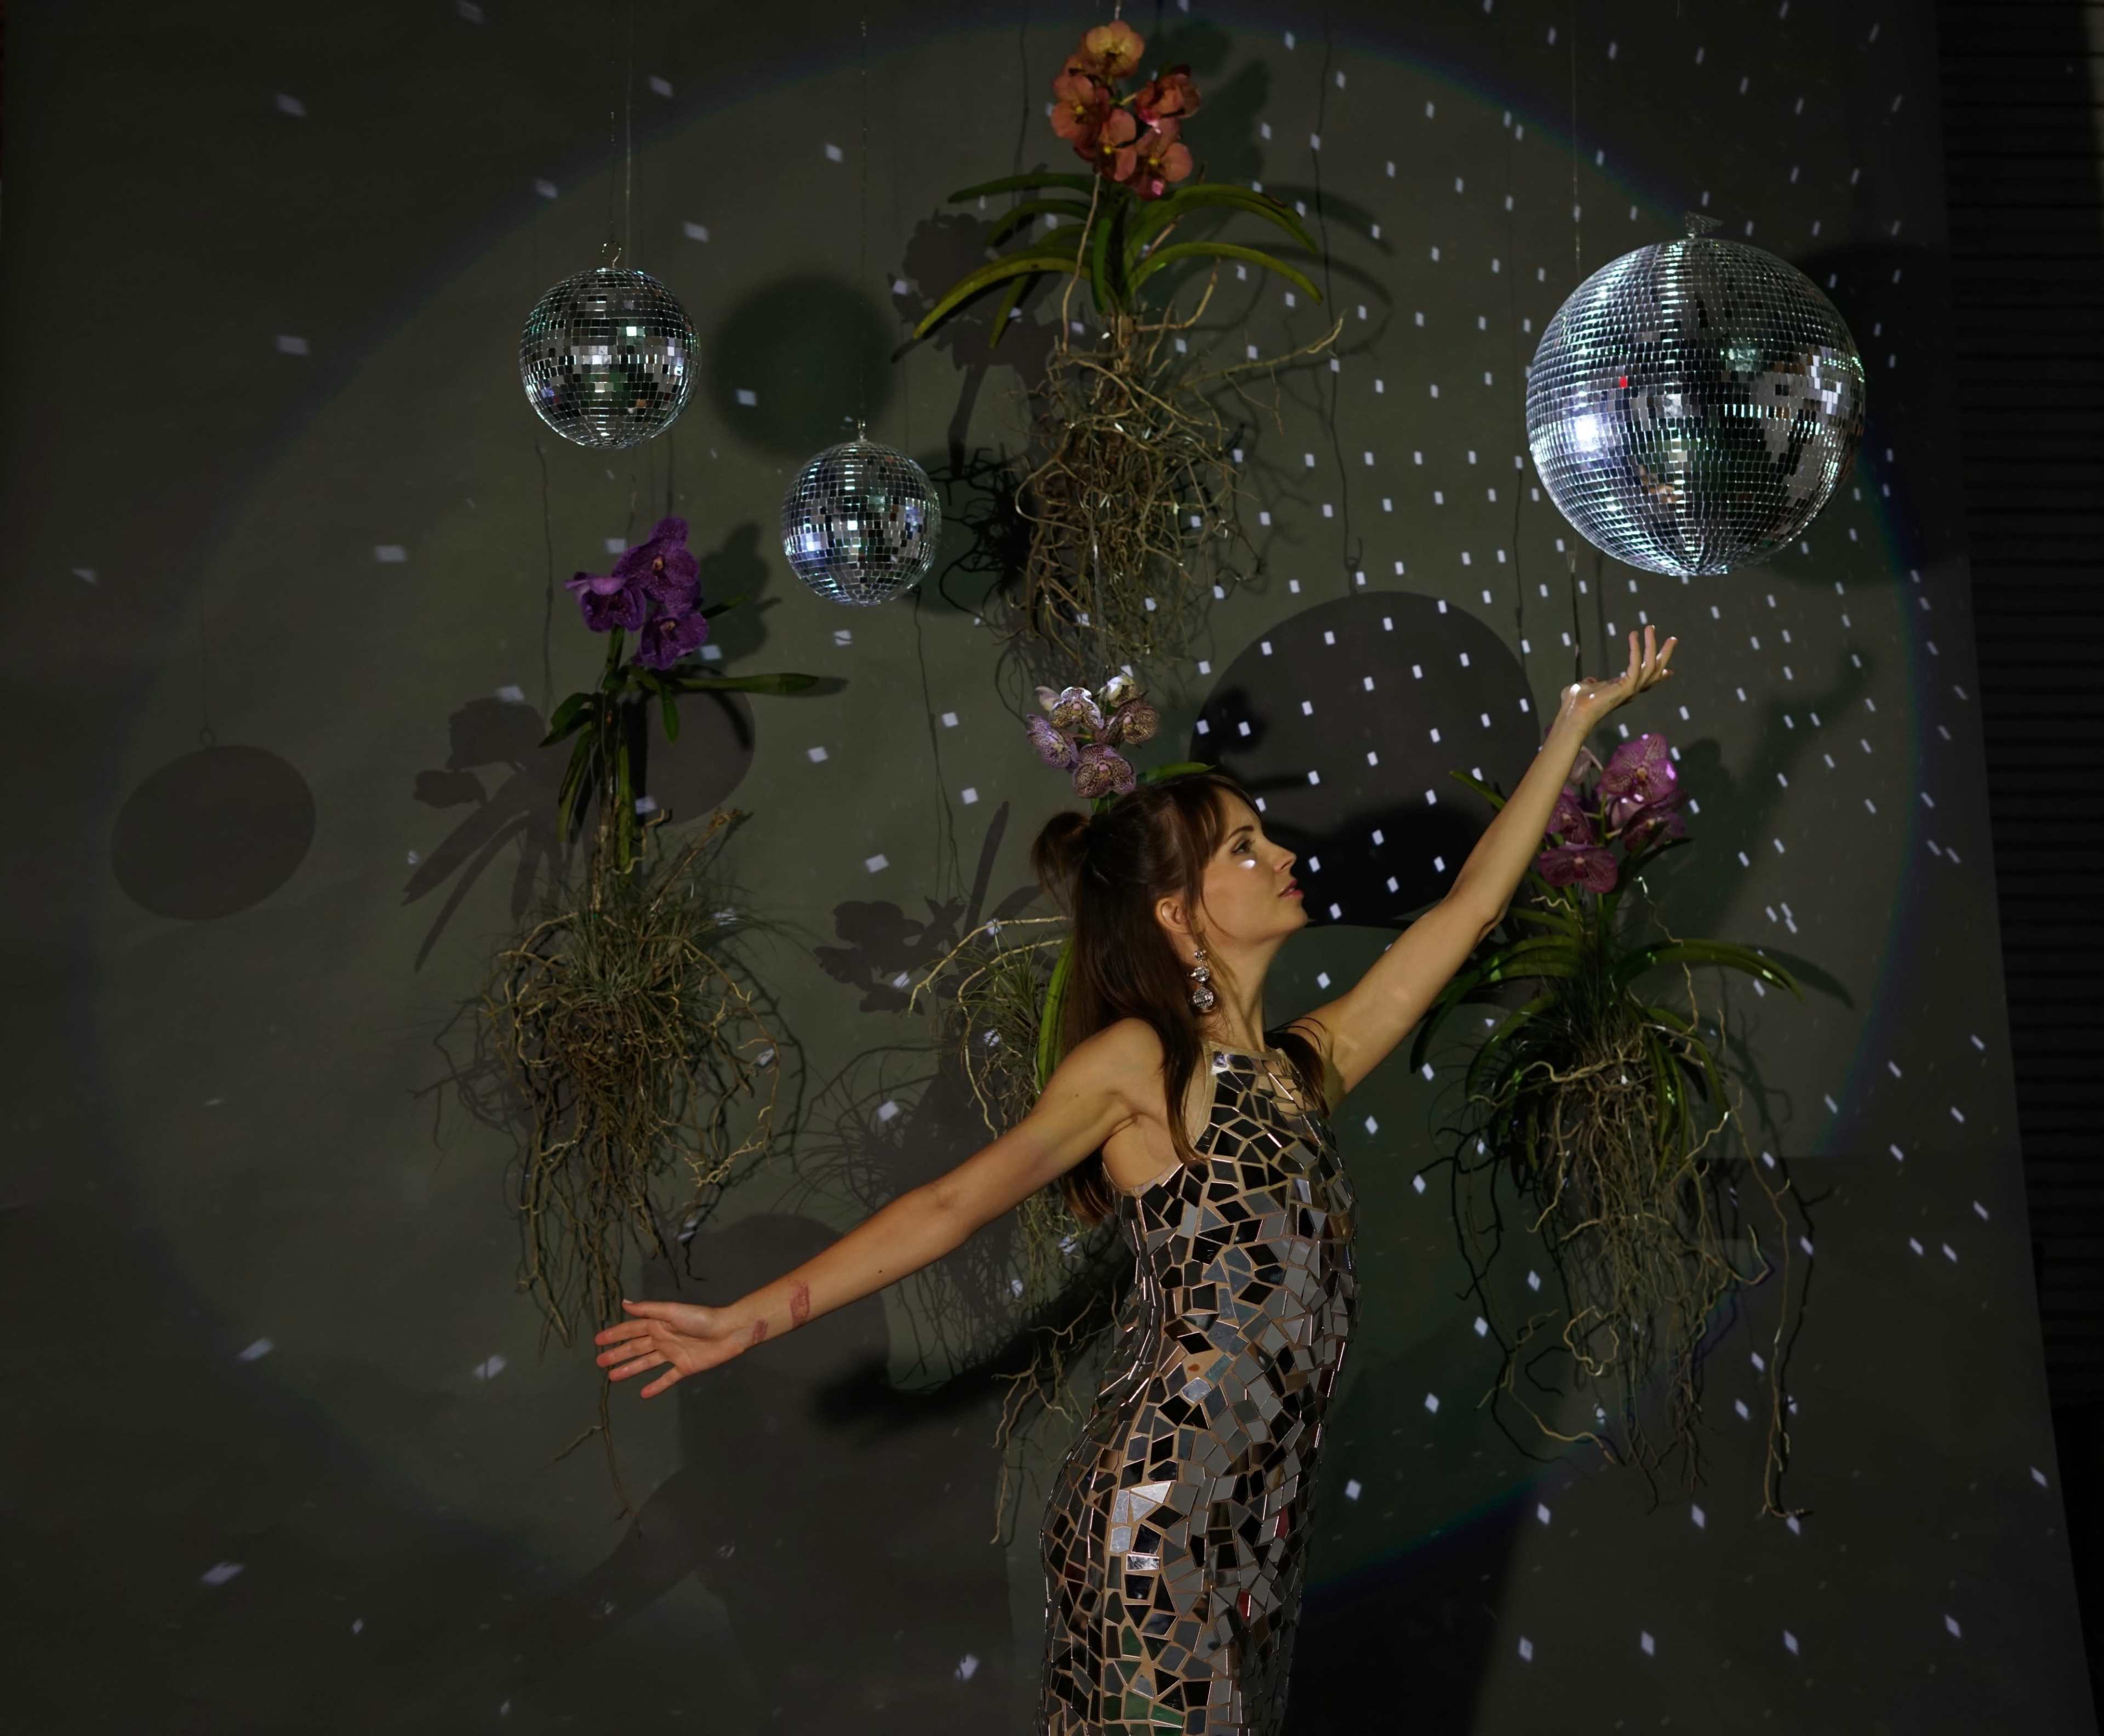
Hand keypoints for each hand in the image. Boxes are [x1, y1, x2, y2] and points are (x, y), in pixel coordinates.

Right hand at [593, 1297, 745, 1398]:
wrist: (727, 1332)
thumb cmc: (699, 1319)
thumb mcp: (671, 1311)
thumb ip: (648, 1310)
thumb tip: (624, 1303)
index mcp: (658, 1324)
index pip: (630, 1330)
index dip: (614, 1334)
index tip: (597, 1341)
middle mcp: (662, 1339)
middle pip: (635, 1348)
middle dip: (617, 1354)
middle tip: (599, 1362)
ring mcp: (672, 1354)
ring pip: (646, 1363)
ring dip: (629, 1369)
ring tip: (613, 1377)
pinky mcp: (684, 1367)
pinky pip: (666, 1378)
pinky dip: (656, 1386)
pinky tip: (644, 1393)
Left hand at [1557, 625, 1675, 733]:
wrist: (1572, 712)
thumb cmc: (1574, 703)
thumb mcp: (1585, 687)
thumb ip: (1591, 683)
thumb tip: (1589, 680)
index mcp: (1623, 691)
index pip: (1646, 681)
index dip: (1659, 674)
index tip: (1670, 671)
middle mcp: (1630, 691)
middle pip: (1655, 672)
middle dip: (1664, 655)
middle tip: (1673, 639)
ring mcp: (1630, 690)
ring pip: (1651, 667)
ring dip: (1652, 645)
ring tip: (1650, 627)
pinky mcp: (1626, 687)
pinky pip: (1636, 665)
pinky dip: (1636, 649)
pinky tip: (1633, 635)